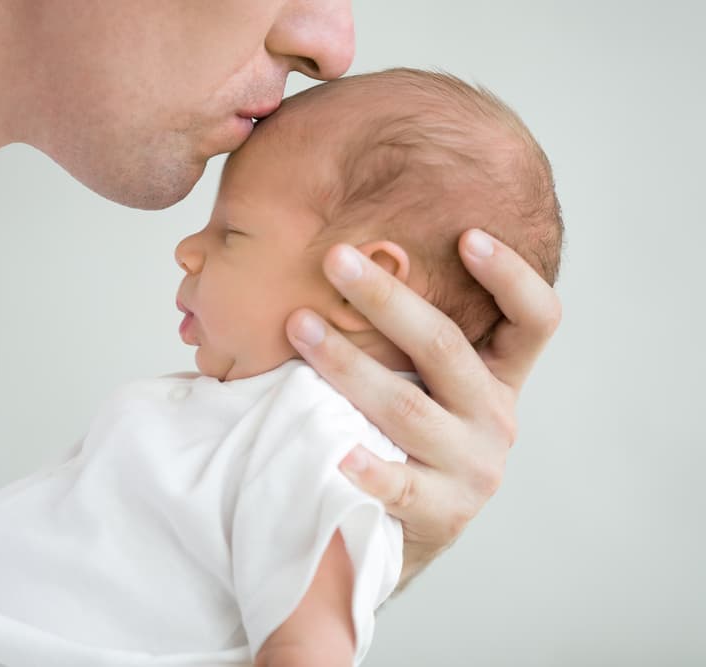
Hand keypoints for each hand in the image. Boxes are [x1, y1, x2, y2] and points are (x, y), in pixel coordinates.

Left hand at [285, 229, 560, 587]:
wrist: (408, 528)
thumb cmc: (408, 435)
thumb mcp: (427, 382)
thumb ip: (409, 335)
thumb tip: (349, 250)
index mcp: (499, 377)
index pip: (535, 320)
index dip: (511, 277)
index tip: (467, 235)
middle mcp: (495, 418)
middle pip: (446, 348)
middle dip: (386, 299)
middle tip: (336, 259)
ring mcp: (471, 468)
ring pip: (409, 408)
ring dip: (349, 365)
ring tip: (300, 328)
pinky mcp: (441, 513)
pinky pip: (400, 486)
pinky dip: (369, 468)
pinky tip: (338, 452)